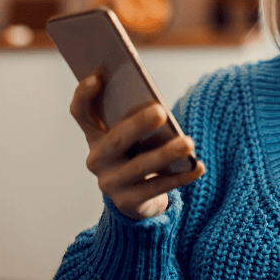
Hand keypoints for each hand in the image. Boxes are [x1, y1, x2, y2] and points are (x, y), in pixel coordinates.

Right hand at [70, 74, 204, 219]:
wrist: (136, 199)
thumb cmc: (138, 153)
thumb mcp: (133, 135)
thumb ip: (136, 118)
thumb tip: (158, 107)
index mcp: (94, 135)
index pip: (80, 113)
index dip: (84, 95)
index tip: (97, 76)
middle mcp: (97, 159)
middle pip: (116, 139)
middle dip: (138, 124)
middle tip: (161, 111)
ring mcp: (110, 183)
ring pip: (140, 167)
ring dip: (166, 153)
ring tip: (189, 142)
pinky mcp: (128, 203)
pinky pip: (158, 188)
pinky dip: (181, 176)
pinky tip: (198, 166)